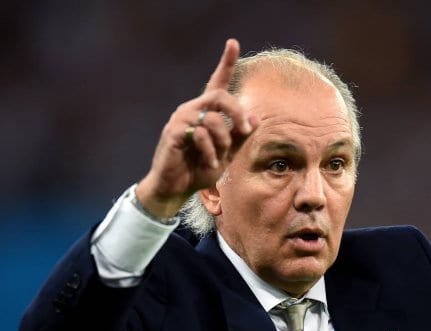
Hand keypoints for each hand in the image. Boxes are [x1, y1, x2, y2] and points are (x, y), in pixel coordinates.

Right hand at [136, 39, 254, 218]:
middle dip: (237, 114)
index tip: (233, 42)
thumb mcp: (227, 153)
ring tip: (217, 158)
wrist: (176, 188)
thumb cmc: (200, 168)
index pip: (216, 82)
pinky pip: (201, 135)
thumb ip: (240, 136)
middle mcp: (192, 110)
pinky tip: (208, 163)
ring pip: (214, 119)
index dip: (225, 62)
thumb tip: (256, 118)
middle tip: (245, 130)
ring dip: (223, 142)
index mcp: (205, 111)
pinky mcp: (174, 133)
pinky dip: (210, 152)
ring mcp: (181, 120)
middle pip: (220, 97)